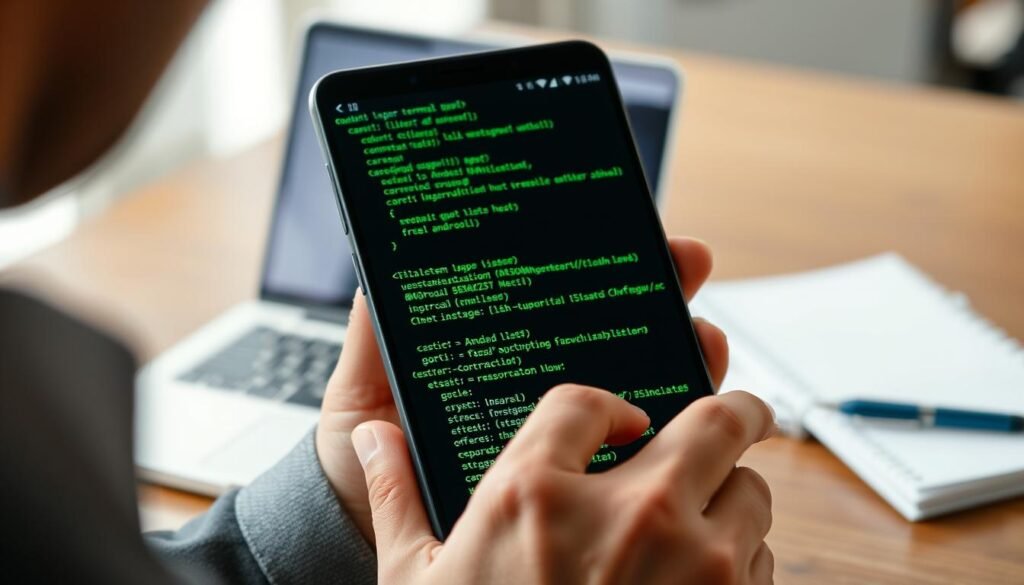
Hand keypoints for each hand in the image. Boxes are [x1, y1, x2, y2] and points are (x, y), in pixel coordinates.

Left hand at [316, 237, 730, 541]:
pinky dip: (673, 423)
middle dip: (658, 291)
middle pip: (612, 331)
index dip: (598, 261)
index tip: (631, 231)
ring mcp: (562, 437)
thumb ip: (372, 334)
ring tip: (697, 332)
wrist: (365, 538)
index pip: (557, 299)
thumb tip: (378, 261)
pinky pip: (636, 450)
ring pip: (639, 383)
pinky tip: (688, 403)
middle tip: (683, 264)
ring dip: (679, 351)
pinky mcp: (576, 484)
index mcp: (497, 355)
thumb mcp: (362, 392)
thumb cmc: (360, 466)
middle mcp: (537, 388)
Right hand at [353, 385, 775, 583]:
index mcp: (534, 494)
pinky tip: (697, 583)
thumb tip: (374, 438)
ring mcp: (692, 561)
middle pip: (714, 417)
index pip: (588, 400)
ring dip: (731, 498)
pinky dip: (740, 560)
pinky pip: (761, 557)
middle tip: (734, 412)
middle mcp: (626, 513)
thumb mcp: (417, 582)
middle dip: (731, 410)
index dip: (606, 404)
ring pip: (749, 488)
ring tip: (698, 521)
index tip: (618, 418)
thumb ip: (395, 497)